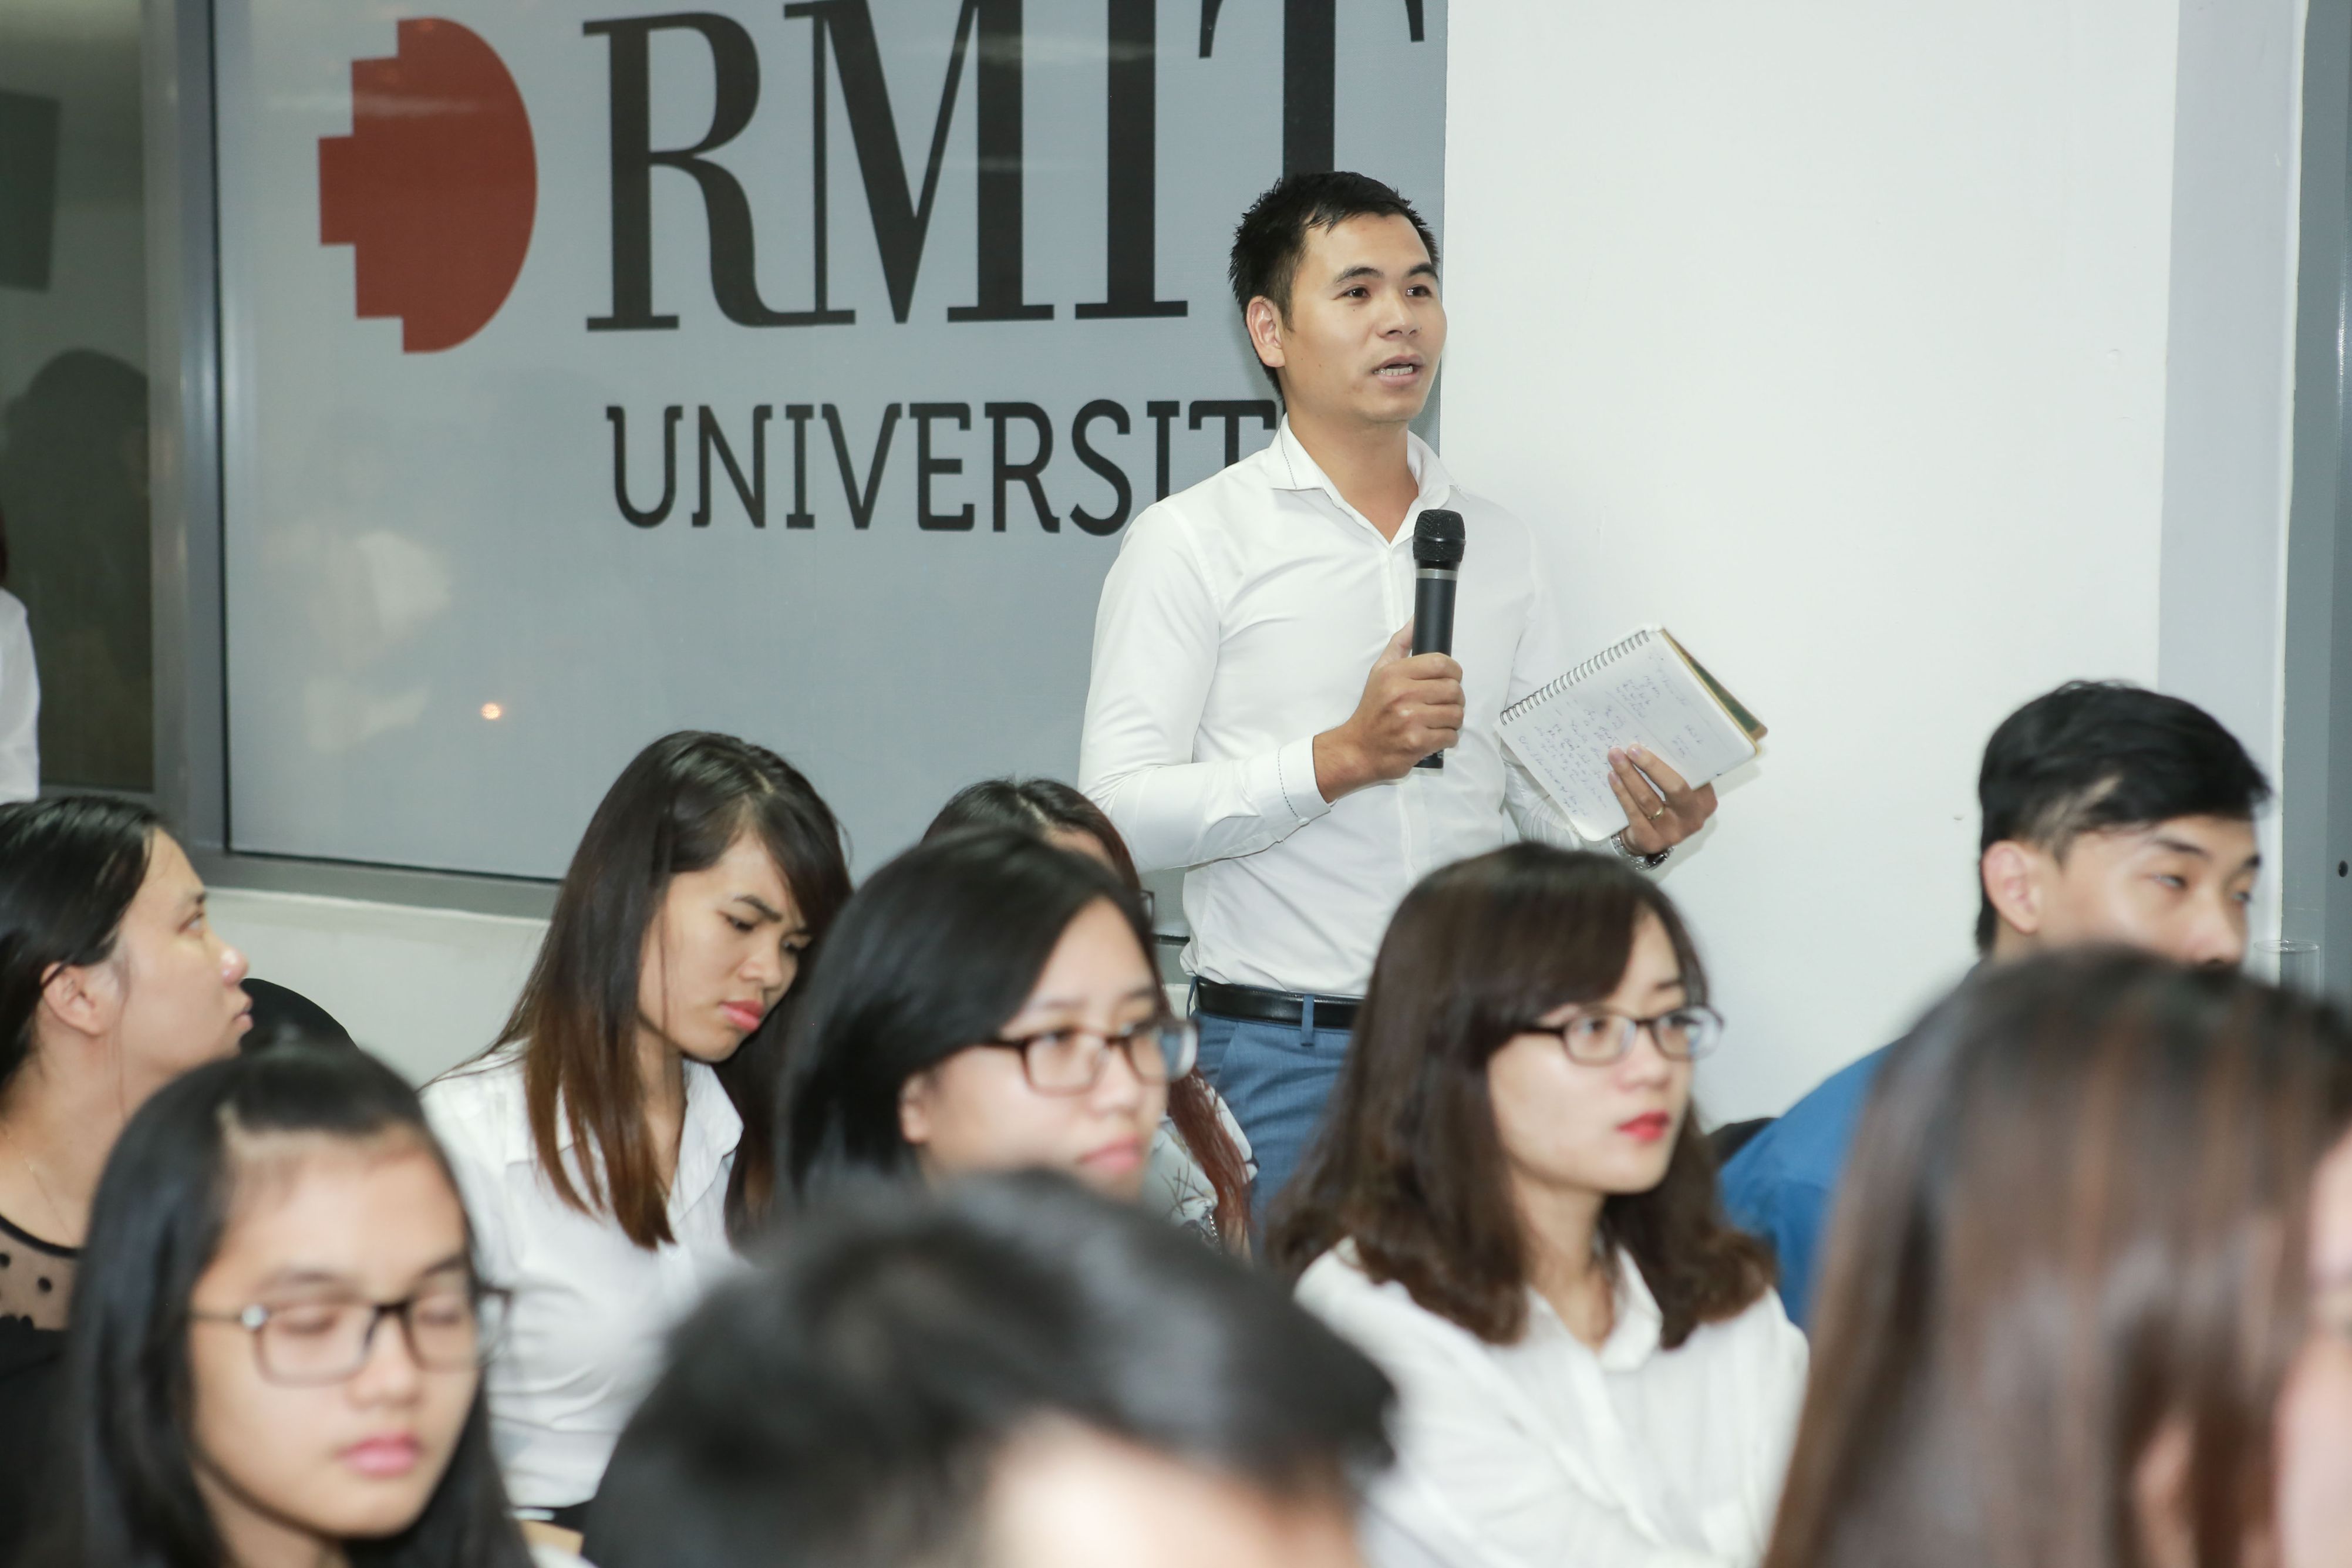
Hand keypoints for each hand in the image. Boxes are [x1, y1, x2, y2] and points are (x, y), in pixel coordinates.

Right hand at [1314, 623, 1464, 800]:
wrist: (1358, 748)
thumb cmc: (1372, 710)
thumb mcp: (1379, 672)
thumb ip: (1399, 645)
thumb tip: (1415, 621)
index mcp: (1395, 674)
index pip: (1441, 663)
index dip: (1454, 671)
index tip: (1451, 678)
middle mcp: (1402, 694)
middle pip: (1453, 689)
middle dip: (1456, 698)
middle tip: (1445, 703)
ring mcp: (1410, 720)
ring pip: (1456, 714)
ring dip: (1453, 719)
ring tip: (1439, 720)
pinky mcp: (1417, 743)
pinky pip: (1450, 736)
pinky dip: (1448, 738)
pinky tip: (1435, 736)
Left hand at [1608, 745, 1716, 853]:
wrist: (1648, 839)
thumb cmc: (1665, 807)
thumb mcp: (1676, 792)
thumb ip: (1673, 773)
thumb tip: (1653, 741)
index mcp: (1705, 800)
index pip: (1693, 774)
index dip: (1675, 755)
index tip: (1657, 737)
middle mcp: (1693, 818)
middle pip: (1675, 787)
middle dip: (1652, 765)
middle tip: (1632, 748)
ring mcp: (1673, 833)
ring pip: (1648, 799)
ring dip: (1630, 775)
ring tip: (1615, 757)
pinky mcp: (1652, 841)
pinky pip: (1634, 813)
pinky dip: (1621, 793)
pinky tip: (1612, 777)